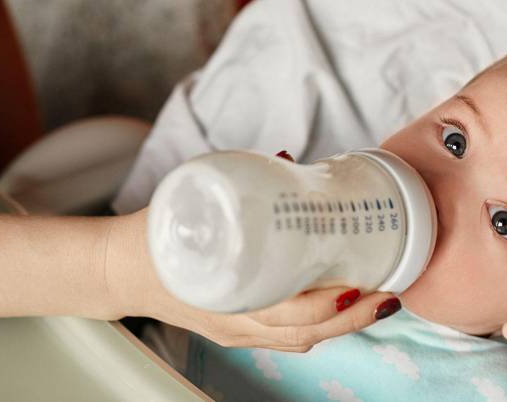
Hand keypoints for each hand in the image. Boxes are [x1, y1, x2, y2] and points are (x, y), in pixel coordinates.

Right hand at [106, 209, 401, 352]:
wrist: (118, 270)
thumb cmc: (158, 236)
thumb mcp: (193, 204)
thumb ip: (242, 181)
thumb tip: (288, 159)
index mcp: (221, 297)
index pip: (281, 314)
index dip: (321, 305)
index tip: (354, 287)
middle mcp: (234, 323)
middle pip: (303, 334)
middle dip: (352, 320)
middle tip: (387, 296)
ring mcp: (236, 332)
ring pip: (300, 341)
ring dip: (343, 326)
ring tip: (377, 302)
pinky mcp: (238, 331)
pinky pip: (287, 339)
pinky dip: (320, 326)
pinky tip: (342, 308)